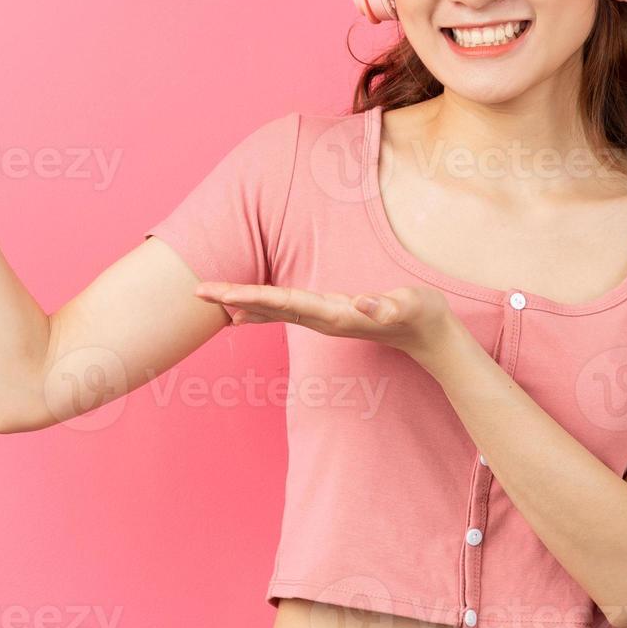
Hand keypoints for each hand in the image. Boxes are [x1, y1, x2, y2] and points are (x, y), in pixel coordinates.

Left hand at [193, 281, 463, 367]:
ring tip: (210, 298)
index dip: (252, 297)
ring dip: (241, 305)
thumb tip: (364, 303)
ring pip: (273, 312)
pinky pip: (285, 313)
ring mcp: (323, 320)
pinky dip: (259, 312)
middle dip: (234, 299)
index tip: (223, 295)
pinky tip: (239, 316)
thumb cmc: (421, 315)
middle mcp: (323, 319)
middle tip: (198, 290)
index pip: (286, 303)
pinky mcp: (327, 317)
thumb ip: (388, 305)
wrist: (428, 337)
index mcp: (336, 314)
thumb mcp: (411, 305)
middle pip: (270, 308)